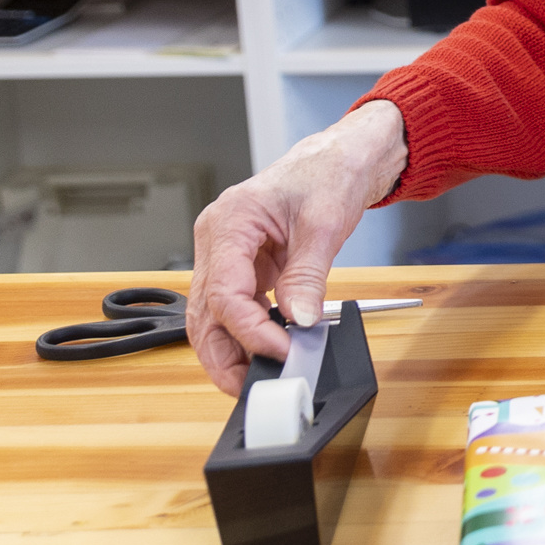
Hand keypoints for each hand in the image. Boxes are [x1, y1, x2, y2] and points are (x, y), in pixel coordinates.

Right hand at [186, 100, 407, 395]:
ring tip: (259, 378)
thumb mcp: (323, 224)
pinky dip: (249, 333)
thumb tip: (300, 321)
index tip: (281, 351)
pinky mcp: (245, 268)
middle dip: (223, 355)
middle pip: (203, 312)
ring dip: (232, 350)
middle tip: (250, 387)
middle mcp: (217, 240)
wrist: (341, 158)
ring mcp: (227, 255)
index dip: (248, 329)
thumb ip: (307, 276)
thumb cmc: (328, 173)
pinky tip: (270, 351)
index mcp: (229, 222)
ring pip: (213, 316)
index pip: (222, 291)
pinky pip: (236, 308)